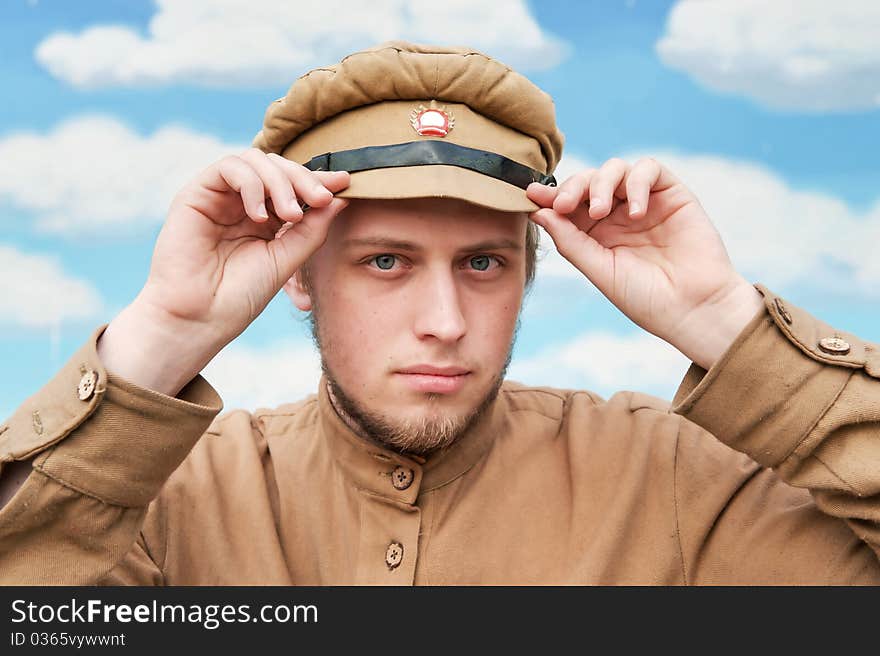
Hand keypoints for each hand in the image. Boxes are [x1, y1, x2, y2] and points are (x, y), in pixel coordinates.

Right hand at [99, 149, 349, 394]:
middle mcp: (243, 203)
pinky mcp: (196, 194)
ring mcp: (220, 197)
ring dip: (280, 181)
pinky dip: (252, 184)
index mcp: (266, 219)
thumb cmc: (240, 296)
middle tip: (320, 200)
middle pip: (277, 166)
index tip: (345, 183)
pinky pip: (229, 167)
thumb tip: (341, 197)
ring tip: (291, 215)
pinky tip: (259, 216)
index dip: (318, 180)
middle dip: (303, 178)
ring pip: (255, 160)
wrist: (200, 318)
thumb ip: (312, 228)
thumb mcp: (287, 259)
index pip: (293, 185)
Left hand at [527, 157, 762, 369]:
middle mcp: (619, 215)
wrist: (693, 308)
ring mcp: (645, 202)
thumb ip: (569, 240)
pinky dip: (637, 182)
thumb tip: (538, 212)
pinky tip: (637, 213)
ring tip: (601, 212)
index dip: (551, 196)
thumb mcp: (598, 270)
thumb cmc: (645, 298)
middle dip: (573, 187)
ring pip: (615, 169)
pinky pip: (649, 169)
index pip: (570, 204)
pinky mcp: (672, 194)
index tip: (530, 194)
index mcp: (596, 234)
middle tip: (565, 205)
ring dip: (601, 183)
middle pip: (589, 181)